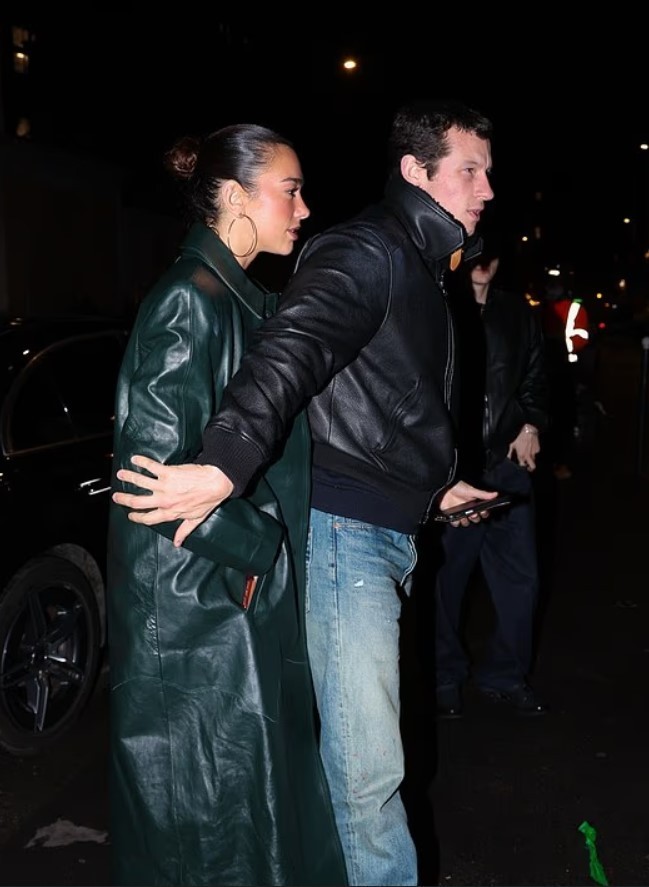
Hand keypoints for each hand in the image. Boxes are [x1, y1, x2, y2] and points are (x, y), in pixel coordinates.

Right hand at [112, 455, 233, 544]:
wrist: (216, 483)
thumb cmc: (208, 500)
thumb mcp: (196, 520)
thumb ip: (184, 531)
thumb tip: (177, 543)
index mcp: (170, 513)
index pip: (148, 518)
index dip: (136, 518)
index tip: (130, 515)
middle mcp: (164, 500)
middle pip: (137, 502)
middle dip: (124, 499)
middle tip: (117, 497)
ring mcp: (164, 486)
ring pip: (140, 482)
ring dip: (128, 477)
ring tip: (120, 474)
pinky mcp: (168, 472)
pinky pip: (150, 466)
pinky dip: (141, 462)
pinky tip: (135, 459)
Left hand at [438, 480, 498, 527]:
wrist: (443, 488)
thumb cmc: (458, 487)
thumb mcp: (471, 490)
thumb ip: (483, 494)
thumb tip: (496, 494)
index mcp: (475, 504)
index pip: (483, 513)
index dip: (484, 513)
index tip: (482, 511)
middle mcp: (469, 510)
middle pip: (476, 520)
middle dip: (475, 518)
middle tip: (472, 513)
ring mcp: (460, 513)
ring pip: (466, 523)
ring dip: (465, 521)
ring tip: (463, 515)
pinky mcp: (452, 516)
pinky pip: (456, 523)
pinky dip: (455, 521)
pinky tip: (455, 516)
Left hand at [507, 425, 539, 470]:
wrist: (529, 431)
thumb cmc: (519, 438)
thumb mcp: (512, 445)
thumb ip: (510, 453)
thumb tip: (508, 458)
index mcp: (521, 456)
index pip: (523, 466)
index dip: (522, 467)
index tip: (522, 466)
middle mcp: (528, 456)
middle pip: (532, 467)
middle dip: (531, 468)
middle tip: (529, 467)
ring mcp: (534, 453)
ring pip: (534, 460)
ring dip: (532, 459)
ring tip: (528, 453)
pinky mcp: (538, 449)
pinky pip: (536, 453)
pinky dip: (534, 451)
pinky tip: (531, 446)